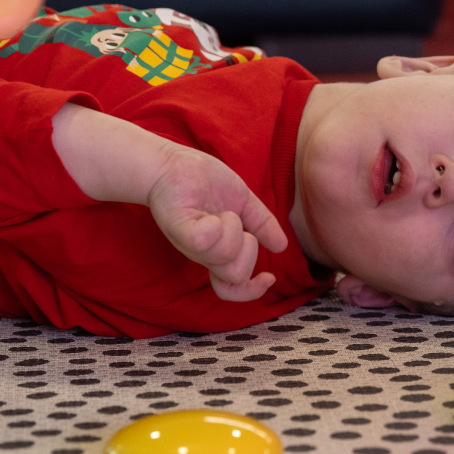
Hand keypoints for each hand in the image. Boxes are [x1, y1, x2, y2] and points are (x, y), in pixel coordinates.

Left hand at [147, 144, 287, 301]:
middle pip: (235, 276)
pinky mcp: (178, 227)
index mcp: (218, 251)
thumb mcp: (241, 201)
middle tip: (238, 225)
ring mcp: (190, 242)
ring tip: (222, 213)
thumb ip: (261, 223)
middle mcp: (203, 253)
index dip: (254, 291)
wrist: (172, 162)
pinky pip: (202, 242)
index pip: (233, 288)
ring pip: (224, 258)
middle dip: (248, 251)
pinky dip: (215, 229)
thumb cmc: (203, 180)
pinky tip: (212, 216)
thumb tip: (282, 246)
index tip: (269, 276)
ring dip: (234, 231)